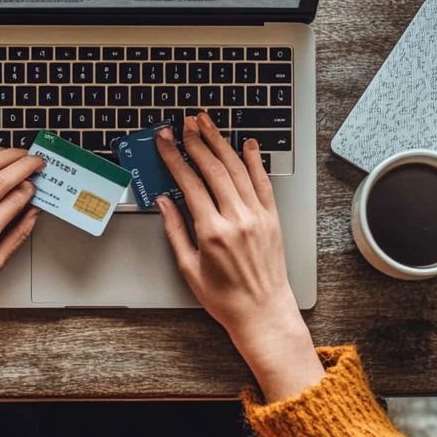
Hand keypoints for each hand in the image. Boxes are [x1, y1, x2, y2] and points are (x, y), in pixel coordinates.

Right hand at [156, 113, 324, 401]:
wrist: (263, 312)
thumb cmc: (224, 298)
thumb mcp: (189, 267)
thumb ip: (175, 230)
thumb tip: (164, 202)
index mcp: (212, 231)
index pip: (189, 182)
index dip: (175, 157)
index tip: (165, 141)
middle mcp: (237, 219)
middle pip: (214, 169)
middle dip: (197, 142)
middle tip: (185, 124)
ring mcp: (258, 216)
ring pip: (238, 169)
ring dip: (221, 143)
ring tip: (207, 124)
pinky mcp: (272, 219)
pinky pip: (263, 183)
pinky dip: (255, 161)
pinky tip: (247, 145)